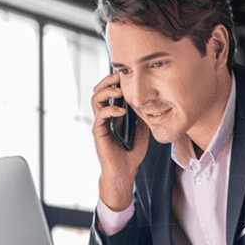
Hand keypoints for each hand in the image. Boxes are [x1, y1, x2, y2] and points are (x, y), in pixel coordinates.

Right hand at [91, 71, 150, 211]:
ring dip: (107, 90)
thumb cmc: (132, 153)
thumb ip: (142, 115)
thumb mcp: (143, 130)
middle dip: (108, 80)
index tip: (126, 73)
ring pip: (95, 98)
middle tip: (119, 75)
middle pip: (99, 90)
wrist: (125, 171)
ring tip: (119, 90)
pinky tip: (121, 110)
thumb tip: (149, 101)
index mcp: (114, 113)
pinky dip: (111, 109)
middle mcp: (105, 115)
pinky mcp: (99, 131)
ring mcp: (100, 122)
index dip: (115, 80)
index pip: (109, 91)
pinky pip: (101, 115)